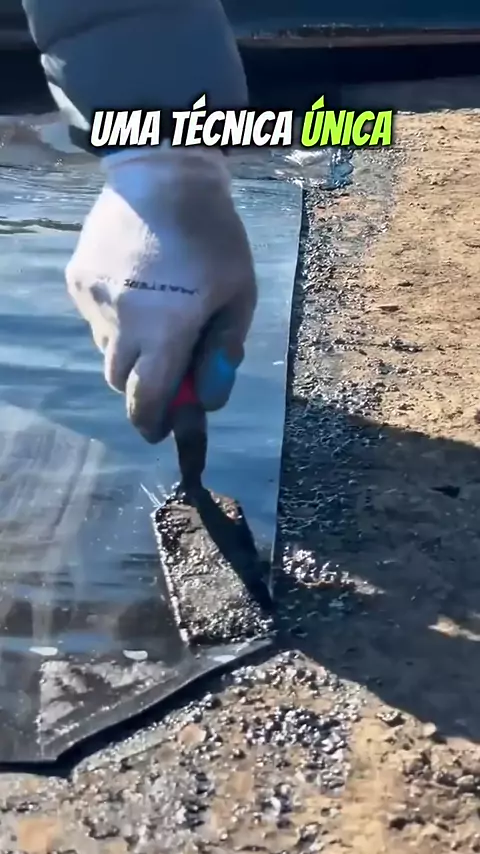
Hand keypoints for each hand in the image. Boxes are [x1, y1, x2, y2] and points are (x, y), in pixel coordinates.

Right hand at [66, 148, 256, 442]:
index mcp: (166, 330)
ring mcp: (94, 301)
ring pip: (107, 351)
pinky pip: (96, 319)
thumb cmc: (213, 235)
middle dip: (144, 387)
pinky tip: (138, 288)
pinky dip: (116, 319)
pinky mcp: (78, 280)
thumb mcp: (238, 294)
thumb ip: (223, 352)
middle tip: (167, 370)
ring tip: (157, 316)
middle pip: (122, 382)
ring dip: (131, 352)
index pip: (147, 401)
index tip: (161, 430)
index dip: (154, 423)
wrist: (162, 173)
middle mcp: (122, 323)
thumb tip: (208, 400)